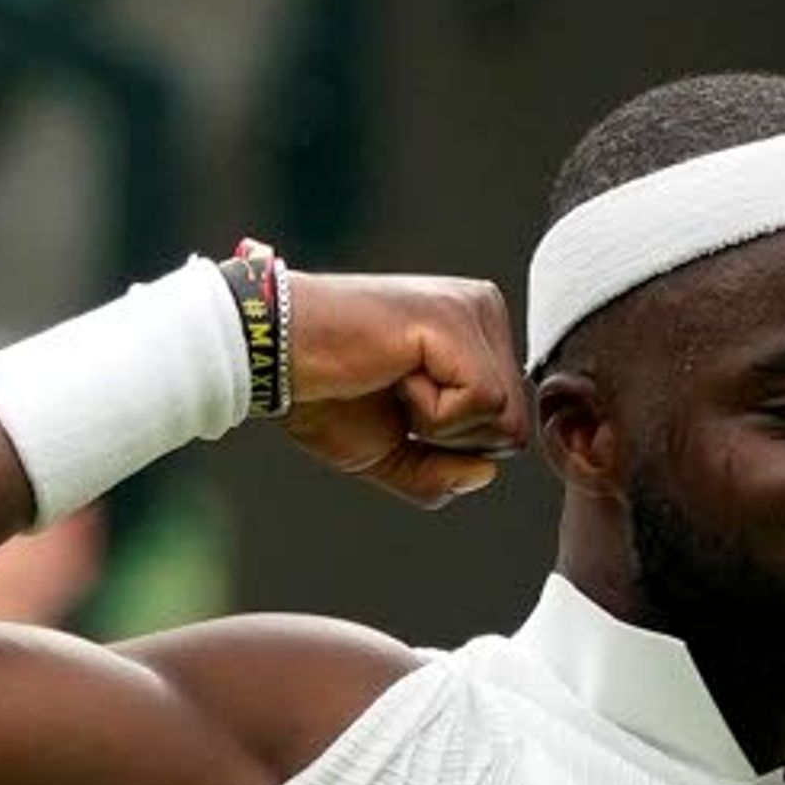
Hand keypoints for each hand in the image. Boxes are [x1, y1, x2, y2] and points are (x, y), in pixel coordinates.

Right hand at [275, 271, 523, 506]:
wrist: (271, 357)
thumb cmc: (322, 396)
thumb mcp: (390, 451)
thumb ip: (441, 473)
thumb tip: (487, 473)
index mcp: (475, 333)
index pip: (505, 424)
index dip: (449, 446)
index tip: (394, 403)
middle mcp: (483, 310)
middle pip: (512, 427)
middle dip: (450, 441)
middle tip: (391, 395)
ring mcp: (473, 311)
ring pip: (505, 420)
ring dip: (439, 427)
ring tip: (391, 381)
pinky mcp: (456, 321)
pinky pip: (483, 403)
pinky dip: (432, 414)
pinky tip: (392, 374)